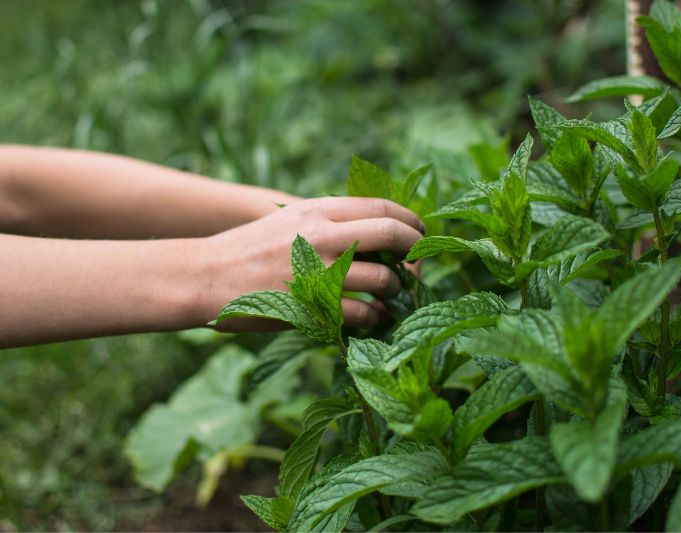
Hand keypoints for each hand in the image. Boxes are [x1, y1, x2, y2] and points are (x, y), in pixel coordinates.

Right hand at [197, 197, 423, 330]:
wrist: (206, 276)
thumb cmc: (249, 248)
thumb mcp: (290, 220)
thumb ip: (330, 220)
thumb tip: (375, 231)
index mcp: (319, 209)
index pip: (382, 207)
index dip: (410, 220)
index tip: (419, 232)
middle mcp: (323, 235)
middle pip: (392, 235)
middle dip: (416, 250)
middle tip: (419, 263)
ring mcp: (319, 271)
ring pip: (384, 277)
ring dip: (397, 287)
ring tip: (393, 293)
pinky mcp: (313, 306)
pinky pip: (364, 312)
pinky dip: (377, 315)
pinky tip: (374, 316)